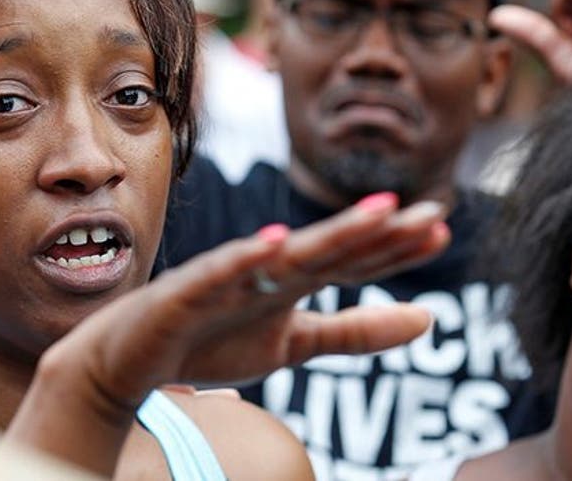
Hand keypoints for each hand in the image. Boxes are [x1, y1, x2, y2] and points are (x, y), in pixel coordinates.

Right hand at [5, 195, 445, 474]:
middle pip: (328, 249)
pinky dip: (243, 260)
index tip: (442, 225)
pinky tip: (274, 244)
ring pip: (284, 255)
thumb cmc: (210, 340)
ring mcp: (224, 278)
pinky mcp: (184, 294)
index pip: (351, 260)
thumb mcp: (295, 343)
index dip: (396, 246)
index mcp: (291, 280)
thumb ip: (357, 331)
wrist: (129, 359)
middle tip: (428, 213)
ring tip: (376, 214)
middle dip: (377, 231)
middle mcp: (263, 270)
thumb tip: (431, 319)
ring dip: (330, 235)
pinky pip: (216, 275)